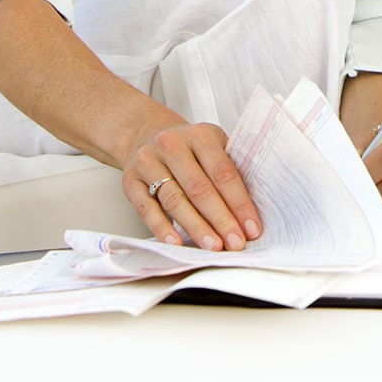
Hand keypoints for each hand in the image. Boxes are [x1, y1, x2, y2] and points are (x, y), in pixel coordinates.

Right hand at [122, 116, 261, 252]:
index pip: (223, 172)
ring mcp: (148, 162)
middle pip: (199, 188)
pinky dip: (161, 228)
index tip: (251, 227)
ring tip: (212, 246)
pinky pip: (147, 208)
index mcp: (200, 135)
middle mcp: (172, 145)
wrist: (145, 135)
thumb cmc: (188, 148)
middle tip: (235, 243)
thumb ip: (230, 170)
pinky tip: (176, 243)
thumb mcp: (212, 145)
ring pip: (174, 200)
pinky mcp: (130, 181)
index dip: (239, 202)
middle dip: (220, 219)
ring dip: (195, 227)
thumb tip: (249, 212)